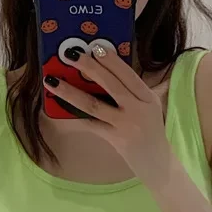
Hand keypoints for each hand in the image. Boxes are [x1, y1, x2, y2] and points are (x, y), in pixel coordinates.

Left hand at [43, 44, 171, 183]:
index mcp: (147, 96)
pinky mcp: (116, 139)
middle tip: (70, 54)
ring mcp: (126, 124)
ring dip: (71, 91)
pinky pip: (91, 124)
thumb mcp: (150, 108)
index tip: (94, 46)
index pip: (127, 73)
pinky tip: (59, 109)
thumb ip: (134, 91)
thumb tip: (105, 72)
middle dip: (88, 67)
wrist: (158, 165)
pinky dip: (75, 116)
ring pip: (94, 104)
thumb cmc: (151, 133)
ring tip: (53, 81)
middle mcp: (138, 108)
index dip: (110, 59)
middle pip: (111, 83)